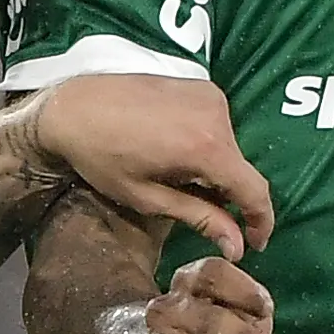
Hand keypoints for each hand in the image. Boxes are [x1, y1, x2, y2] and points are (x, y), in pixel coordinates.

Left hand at [28, 75, 274, 258]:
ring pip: (231, 147)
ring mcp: (210, 95)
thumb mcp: (148, 197)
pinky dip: (208, 146)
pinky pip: (219, 126)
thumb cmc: (101, 157)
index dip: (261, 221)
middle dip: (229, 196)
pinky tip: (177, 154)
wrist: (72, 106)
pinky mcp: (201, 86)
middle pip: (241, 168)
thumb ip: (200, 219)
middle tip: (202, 213)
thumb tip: (238, 246)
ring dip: (217, 170)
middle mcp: (217, 115)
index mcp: (205, 147)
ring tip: (179, 179)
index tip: (254, 242)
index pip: (255, 190)